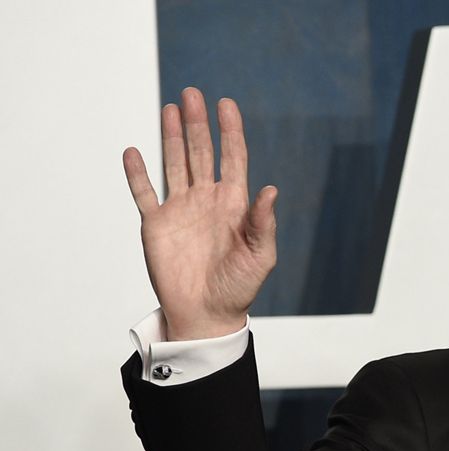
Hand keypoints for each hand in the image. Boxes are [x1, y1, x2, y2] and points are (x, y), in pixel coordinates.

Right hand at [122, 87, 277, 340]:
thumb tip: (271, 190)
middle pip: (201, 153)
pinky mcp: (156, 225)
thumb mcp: (260, 256)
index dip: (230, 132)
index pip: (233, 158)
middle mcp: (207, 201)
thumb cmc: (239, 288)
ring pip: (174, 164)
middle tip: (193, 94)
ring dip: (172, 136)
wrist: (208, 314)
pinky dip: (137, 173)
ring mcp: (181, 210)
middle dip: (198, 124)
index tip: (227, 104)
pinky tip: (134, 151)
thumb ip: (263, 223)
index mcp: (233, 204)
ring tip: (171, 108)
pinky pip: (144, 193)